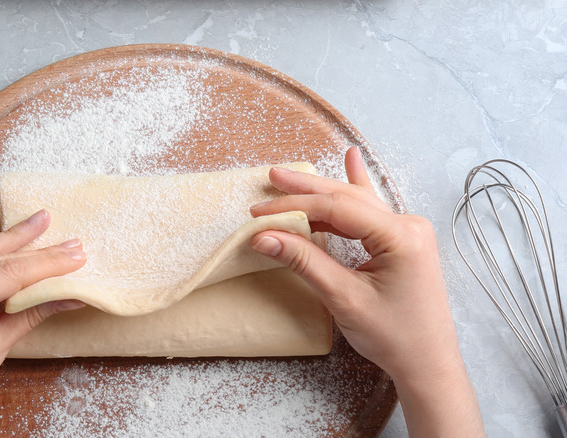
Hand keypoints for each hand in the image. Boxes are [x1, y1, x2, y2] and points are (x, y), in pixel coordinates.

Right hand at [250, 147, 483, 436]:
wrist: (428, 364)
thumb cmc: (394, 336)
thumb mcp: (344, 298)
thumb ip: (305, 261)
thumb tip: (265, 238)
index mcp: (401, 235)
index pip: (337, 209)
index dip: (295, 208)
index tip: (260, 215)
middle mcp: (408, 225)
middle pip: (347, 198)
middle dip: (306, 189)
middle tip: (271, 177)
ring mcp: (407, 232)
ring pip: (356, 203)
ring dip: (321, 193)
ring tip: (289, 180)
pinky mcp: (402, 242)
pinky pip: (370, 212)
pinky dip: (354, 190)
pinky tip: (352, 160)